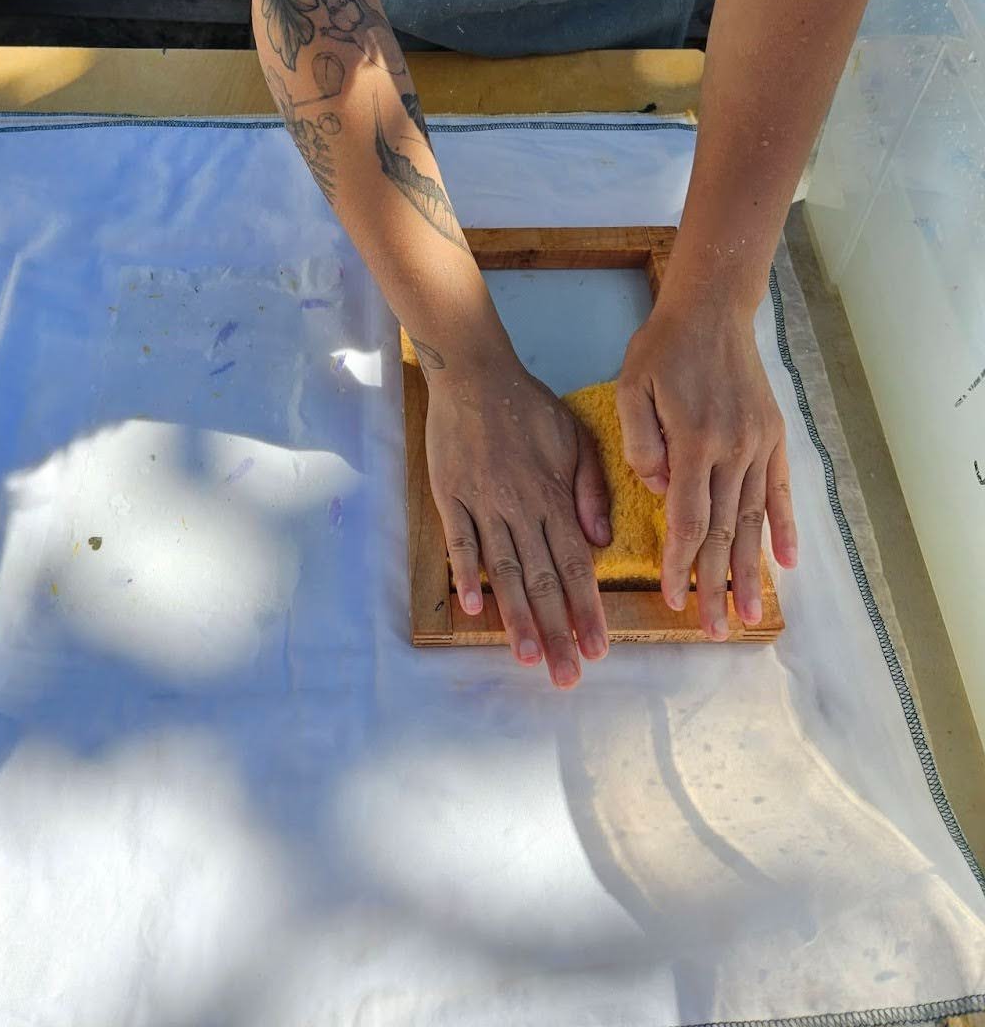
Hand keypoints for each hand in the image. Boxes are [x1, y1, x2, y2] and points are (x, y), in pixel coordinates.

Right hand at [425, 352, 611, 686]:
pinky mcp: (451, 496)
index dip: (587, 609)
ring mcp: (484, 503)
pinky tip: (472, 608)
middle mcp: (522, 507)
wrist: (475, 375)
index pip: (576, 564)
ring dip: (517, 617)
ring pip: (504, 569)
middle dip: (558, 631)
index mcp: (555, 496)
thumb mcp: (577, 437)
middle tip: (568, 676)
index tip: (599, 649)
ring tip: (528, 658)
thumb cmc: (529, 406)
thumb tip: (601, 541)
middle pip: (544, 579)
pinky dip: (466, 573)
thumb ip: (591, 489)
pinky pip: (459, 540)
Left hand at [616, 301, 797, 639]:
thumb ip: (640, 443)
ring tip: (751, 614)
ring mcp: (759, 444)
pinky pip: (780, 491)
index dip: (680, 561)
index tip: (673, 599)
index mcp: (694, 441)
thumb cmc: (663, 348)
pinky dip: (784, 528)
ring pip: (753, 519)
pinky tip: (787, 563)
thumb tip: (659, 491)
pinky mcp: (773, 436)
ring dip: (752, 570)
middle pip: (724, 530)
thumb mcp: (631, 387)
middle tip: (715, 630)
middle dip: (717, 584)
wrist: (713, 309)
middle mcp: (733, 449)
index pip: (687, 518)